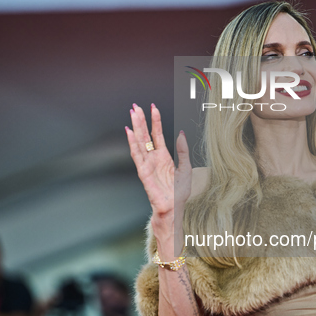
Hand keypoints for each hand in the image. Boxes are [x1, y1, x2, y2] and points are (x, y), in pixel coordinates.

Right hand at [126, 103, 191, 239]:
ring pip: (140, 142)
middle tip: (136, 106)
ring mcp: (147, 165)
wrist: (174, 209)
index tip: (153, 107)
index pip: (157, 134)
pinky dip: (132, 143)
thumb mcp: (186, 168)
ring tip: (132, 113)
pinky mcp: (143, 173)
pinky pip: (137, 155)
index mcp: (163, 157)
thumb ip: (183, 151)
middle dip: (141, 120)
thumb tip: (181, 134)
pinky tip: (129, 132)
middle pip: (145, 135)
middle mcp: (153, 159)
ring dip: (136, 127)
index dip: (155, 121)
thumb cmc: (179, 193)